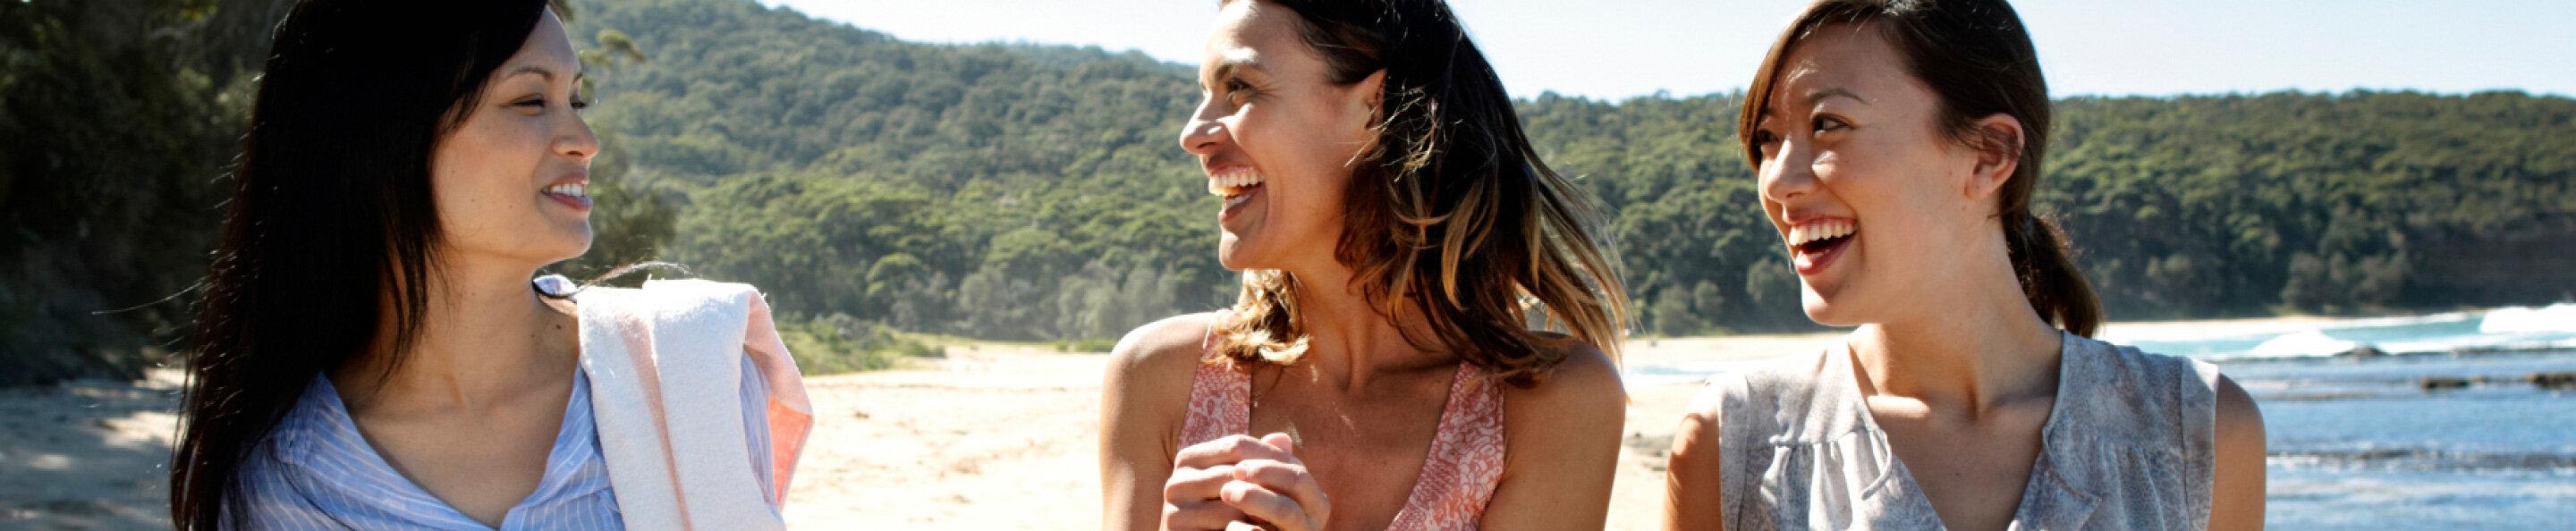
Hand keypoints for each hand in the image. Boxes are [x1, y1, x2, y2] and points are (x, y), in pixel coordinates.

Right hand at [1163, 433, 1329, 530]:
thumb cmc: (1225, 514)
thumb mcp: (1242, 484)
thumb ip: (1258, 461)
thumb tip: (1284, 438)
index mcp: (1188, 460)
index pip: (1236, 445)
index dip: (1269, 454)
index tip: (1298, 465)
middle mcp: (1175, 482)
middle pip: (1235, 472)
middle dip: (1267, 483)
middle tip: (1298, 491)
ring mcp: (1173, 511)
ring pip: (1231, 503)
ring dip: (1260, 509)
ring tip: (1285, 513)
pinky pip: (1226, 529)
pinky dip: (1249, 530)